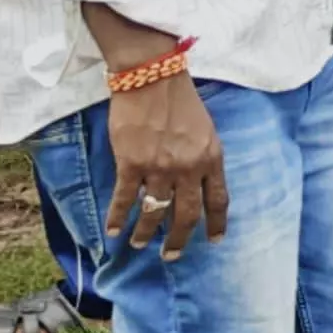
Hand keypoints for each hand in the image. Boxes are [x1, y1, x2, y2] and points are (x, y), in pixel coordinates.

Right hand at [103, 75, 226, 260]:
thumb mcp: (206, 129)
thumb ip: (202, 157)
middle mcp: (188, 168)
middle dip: (179, 239)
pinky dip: (118, 218)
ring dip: (146, 232)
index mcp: (212, 158)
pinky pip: (125, 199)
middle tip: (171, 255)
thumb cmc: (180, 99)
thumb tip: (196, 183)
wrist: (151, 77)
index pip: (218, 200)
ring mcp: (160, 168)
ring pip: (154, 211)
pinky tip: (114, 231)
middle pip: (187, 214)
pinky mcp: (131, 163)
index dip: (215, 223)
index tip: (213, 241)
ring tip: (139, 244)